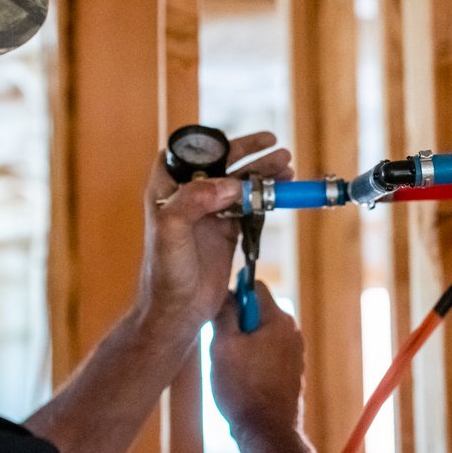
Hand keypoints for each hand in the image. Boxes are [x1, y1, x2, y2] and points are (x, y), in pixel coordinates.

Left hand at [137, 132, 291, 333]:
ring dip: (262, 172)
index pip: (187, 153)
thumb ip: (192, 201)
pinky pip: (249, 205)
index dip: (211, 143)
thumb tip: (228, 184)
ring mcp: (208, 212)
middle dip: (247, 152)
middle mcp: (187, 196)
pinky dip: (266, 195)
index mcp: (166, 189)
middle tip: (273, 143)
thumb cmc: (165, 274)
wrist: (178, 312)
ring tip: (286, 163)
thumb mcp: (171, 233)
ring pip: (239, 183)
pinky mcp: (225, 229)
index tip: (236, 140)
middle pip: (221, 163)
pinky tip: (282, 188)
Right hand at [210, 282, 304, 432]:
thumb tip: (225, 294)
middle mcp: (292, 333)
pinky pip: (268, 353)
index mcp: (278, 320)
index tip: (220, 312)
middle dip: (237, 323)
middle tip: (222, 345)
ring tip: (231, 367)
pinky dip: (254, 360)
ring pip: (261, 334)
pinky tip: (242, 380)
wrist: (266, 432)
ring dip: (244, 343)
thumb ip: (225, 314)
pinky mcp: (292, 372)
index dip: (233, 293)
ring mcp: (294, 353)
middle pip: (258, 311)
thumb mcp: (223, 346)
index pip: (254, 286)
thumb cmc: (243, 389)